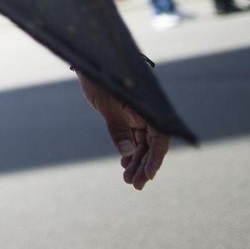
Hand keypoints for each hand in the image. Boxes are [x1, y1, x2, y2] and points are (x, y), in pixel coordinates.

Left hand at [76, 72, 167, 189]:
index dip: (156, 157)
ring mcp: (138, 115)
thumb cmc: (99, 79)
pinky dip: (130, 152)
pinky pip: (133, 138)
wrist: (89, 63)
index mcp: (147, 106)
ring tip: (128, 180)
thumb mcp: (106, 104)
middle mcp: (146, 112)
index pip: (160, 136)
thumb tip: (127, 154)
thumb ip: (117, 128)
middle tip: (135, 185)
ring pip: (143, 143)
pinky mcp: (128, 117)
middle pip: (152, 144)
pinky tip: (125, 165)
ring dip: (137, 162)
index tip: (149, 174)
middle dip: (145, 165)